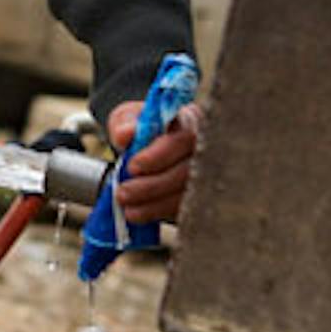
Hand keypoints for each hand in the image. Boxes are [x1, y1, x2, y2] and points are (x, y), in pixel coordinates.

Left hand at [106, 99, 203, 223]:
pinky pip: (186, 209)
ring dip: (155, 204)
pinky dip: (160, 213)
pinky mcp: (201, 196)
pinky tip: (138, 214)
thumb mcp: (130, 117)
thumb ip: (125, 123)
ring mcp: (208, 174)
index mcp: (190, 122)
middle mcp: (205, 148)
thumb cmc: (144, 128)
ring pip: (187, 194)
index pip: (182, 139)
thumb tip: (125, 135)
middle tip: (123, 193)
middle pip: (187, 171)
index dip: (158, 156)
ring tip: (127, 207)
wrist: (149, 147)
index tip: (133, 167)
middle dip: (153, 185)